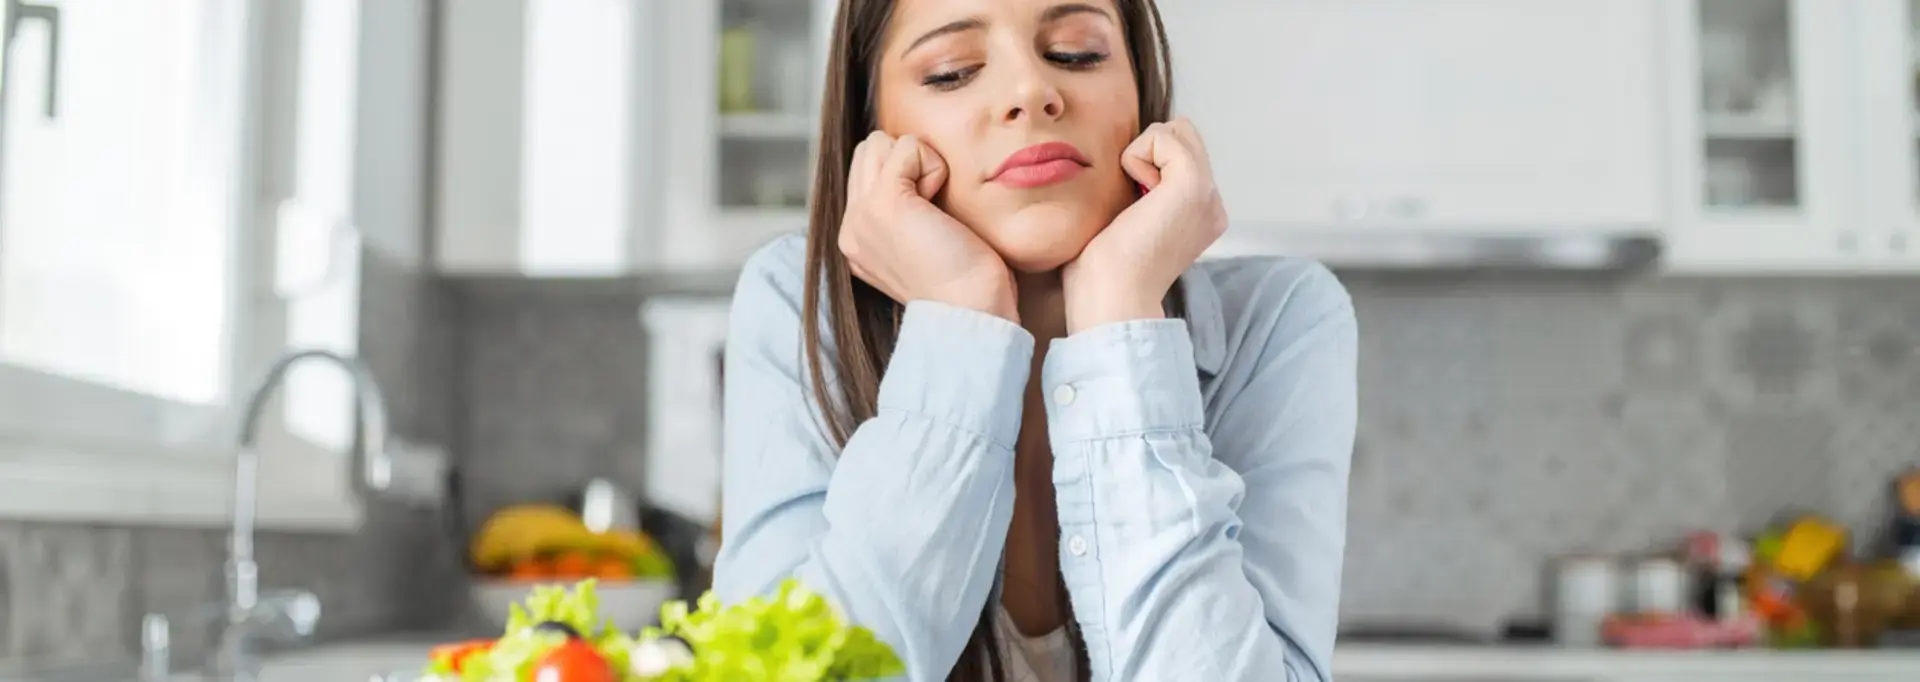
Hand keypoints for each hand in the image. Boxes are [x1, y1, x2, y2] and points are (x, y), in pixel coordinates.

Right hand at [839, 132, 1017, 321]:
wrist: (971, 313)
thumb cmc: (966, 284)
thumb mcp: (923, 245)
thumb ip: (908, 215)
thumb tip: (918, 179)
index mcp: (856, 239)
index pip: (865, 171)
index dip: (905, 177)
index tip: (930, 220)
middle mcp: (850, 227)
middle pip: (868, 151)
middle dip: (905, 163)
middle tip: (933, 206)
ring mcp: (861, 214)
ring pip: (879, 143)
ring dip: (917, 162)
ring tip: (935, 205)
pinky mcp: (884, 202)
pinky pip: (907, 147)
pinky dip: (934, 165)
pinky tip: (941, 204)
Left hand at [1063, 118, 1226, 332]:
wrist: (1111, 297)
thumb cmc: (1102, 271)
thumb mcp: (1127, 220)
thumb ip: (1140, 191)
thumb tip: (1127, 162)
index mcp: (1199, 215)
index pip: (1178, 154)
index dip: (1144, 165)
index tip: (1131, 212)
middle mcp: (1212, 204)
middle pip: (1181, 135)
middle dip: (1146, 153)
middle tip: (1132, 202)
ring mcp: (1208, 194)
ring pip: (1174, 131)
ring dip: (1141, 155)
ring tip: (1135, 201)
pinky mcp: (1193, 184)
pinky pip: (1162, 137)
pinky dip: (1136, 157)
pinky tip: (1136, 197)